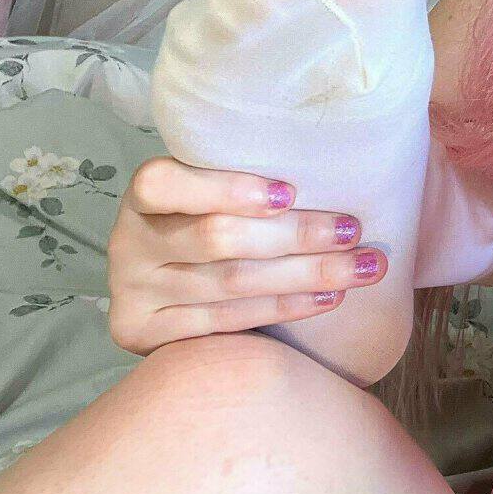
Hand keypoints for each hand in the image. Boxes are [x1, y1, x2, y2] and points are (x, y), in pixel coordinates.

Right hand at [106, 156, 387, 354]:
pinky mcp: (144, 334)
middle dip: (296, 234)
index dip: (227, 189)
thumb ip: (243, 178)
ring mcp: (135, 293)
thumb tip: (327, 159)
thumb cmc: (205, 221)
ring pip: (232, 284)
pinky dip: (285, 308)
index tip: (290, 192)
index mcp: (143, 197)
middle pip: (217, 238)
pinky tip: (328, 298)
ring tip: (363, 267)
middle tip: (353, 231)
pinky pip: (227, 321)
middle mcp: (129, 243)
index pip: (166, 183)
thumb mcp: (209, 191)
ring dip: (306, 274)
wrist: (160, 286)